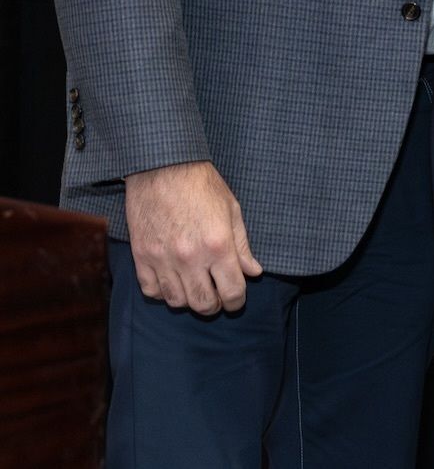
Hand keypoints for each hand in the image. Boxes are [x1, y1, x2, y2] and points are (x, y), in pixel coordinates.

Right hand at [124, 160, 261, 314]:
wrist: (163, 167)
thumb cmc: (202, 185)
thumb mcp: (231, 210)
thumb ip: (242, 245)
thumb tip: (253, 272)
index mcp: (218, 245)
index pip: (232, 291)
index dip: (237, 301)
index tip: (237, 298)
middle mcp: (190, 258)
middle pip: (204, 304)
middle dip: (215, 305)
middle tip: (217, 294)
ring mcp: (163, 259)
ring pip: (177, 301)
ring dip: (189, 299)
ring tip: (196, 286)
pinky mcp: (141, 257)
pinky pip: (151, 291)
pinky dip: (163, 292)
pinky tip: (172, 280)